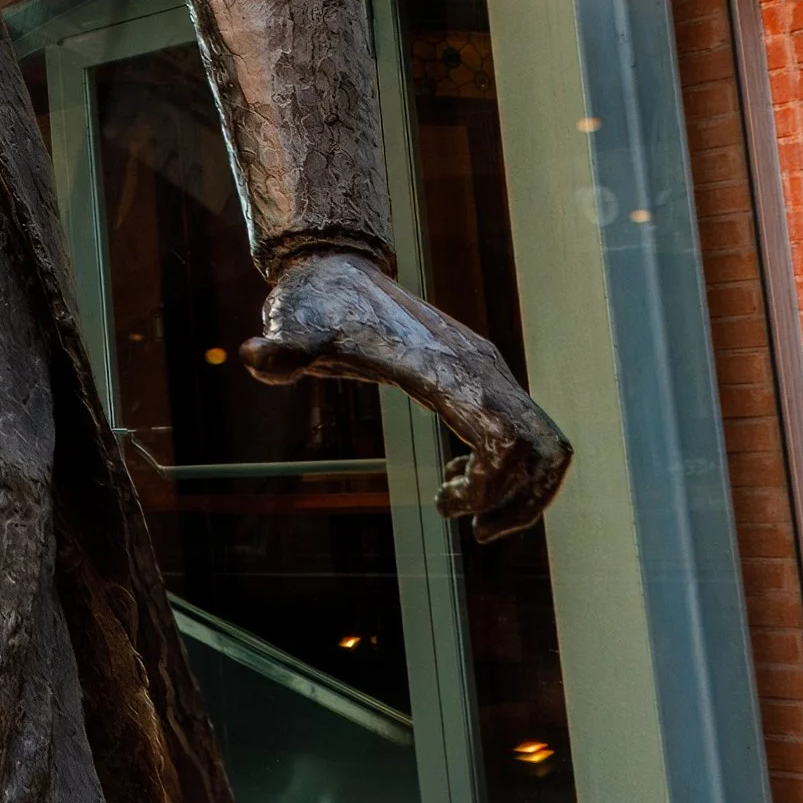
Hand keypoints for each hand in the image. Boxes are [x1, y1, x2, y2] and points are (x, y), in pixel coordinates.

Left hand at [244, 248, 570, 541]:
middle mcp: (482, 368)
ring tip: (465, 513)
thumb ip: (282, 348)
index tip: (450, 509)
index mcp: (448, 368)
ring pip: (546, 441)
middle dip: (523, 501)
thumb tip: (255, 352)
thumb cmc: (317, 307)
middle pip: (545, 446)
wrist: (338, 272)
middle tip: (475, 530)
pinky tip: (454, 482)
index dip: (494, 487)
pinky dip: (509, 469)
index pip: (506, 438)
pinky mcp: (484, 376)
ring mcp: (488, 371)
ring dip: (522, 490)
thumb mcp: (295, 329)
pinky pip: (525, 431)